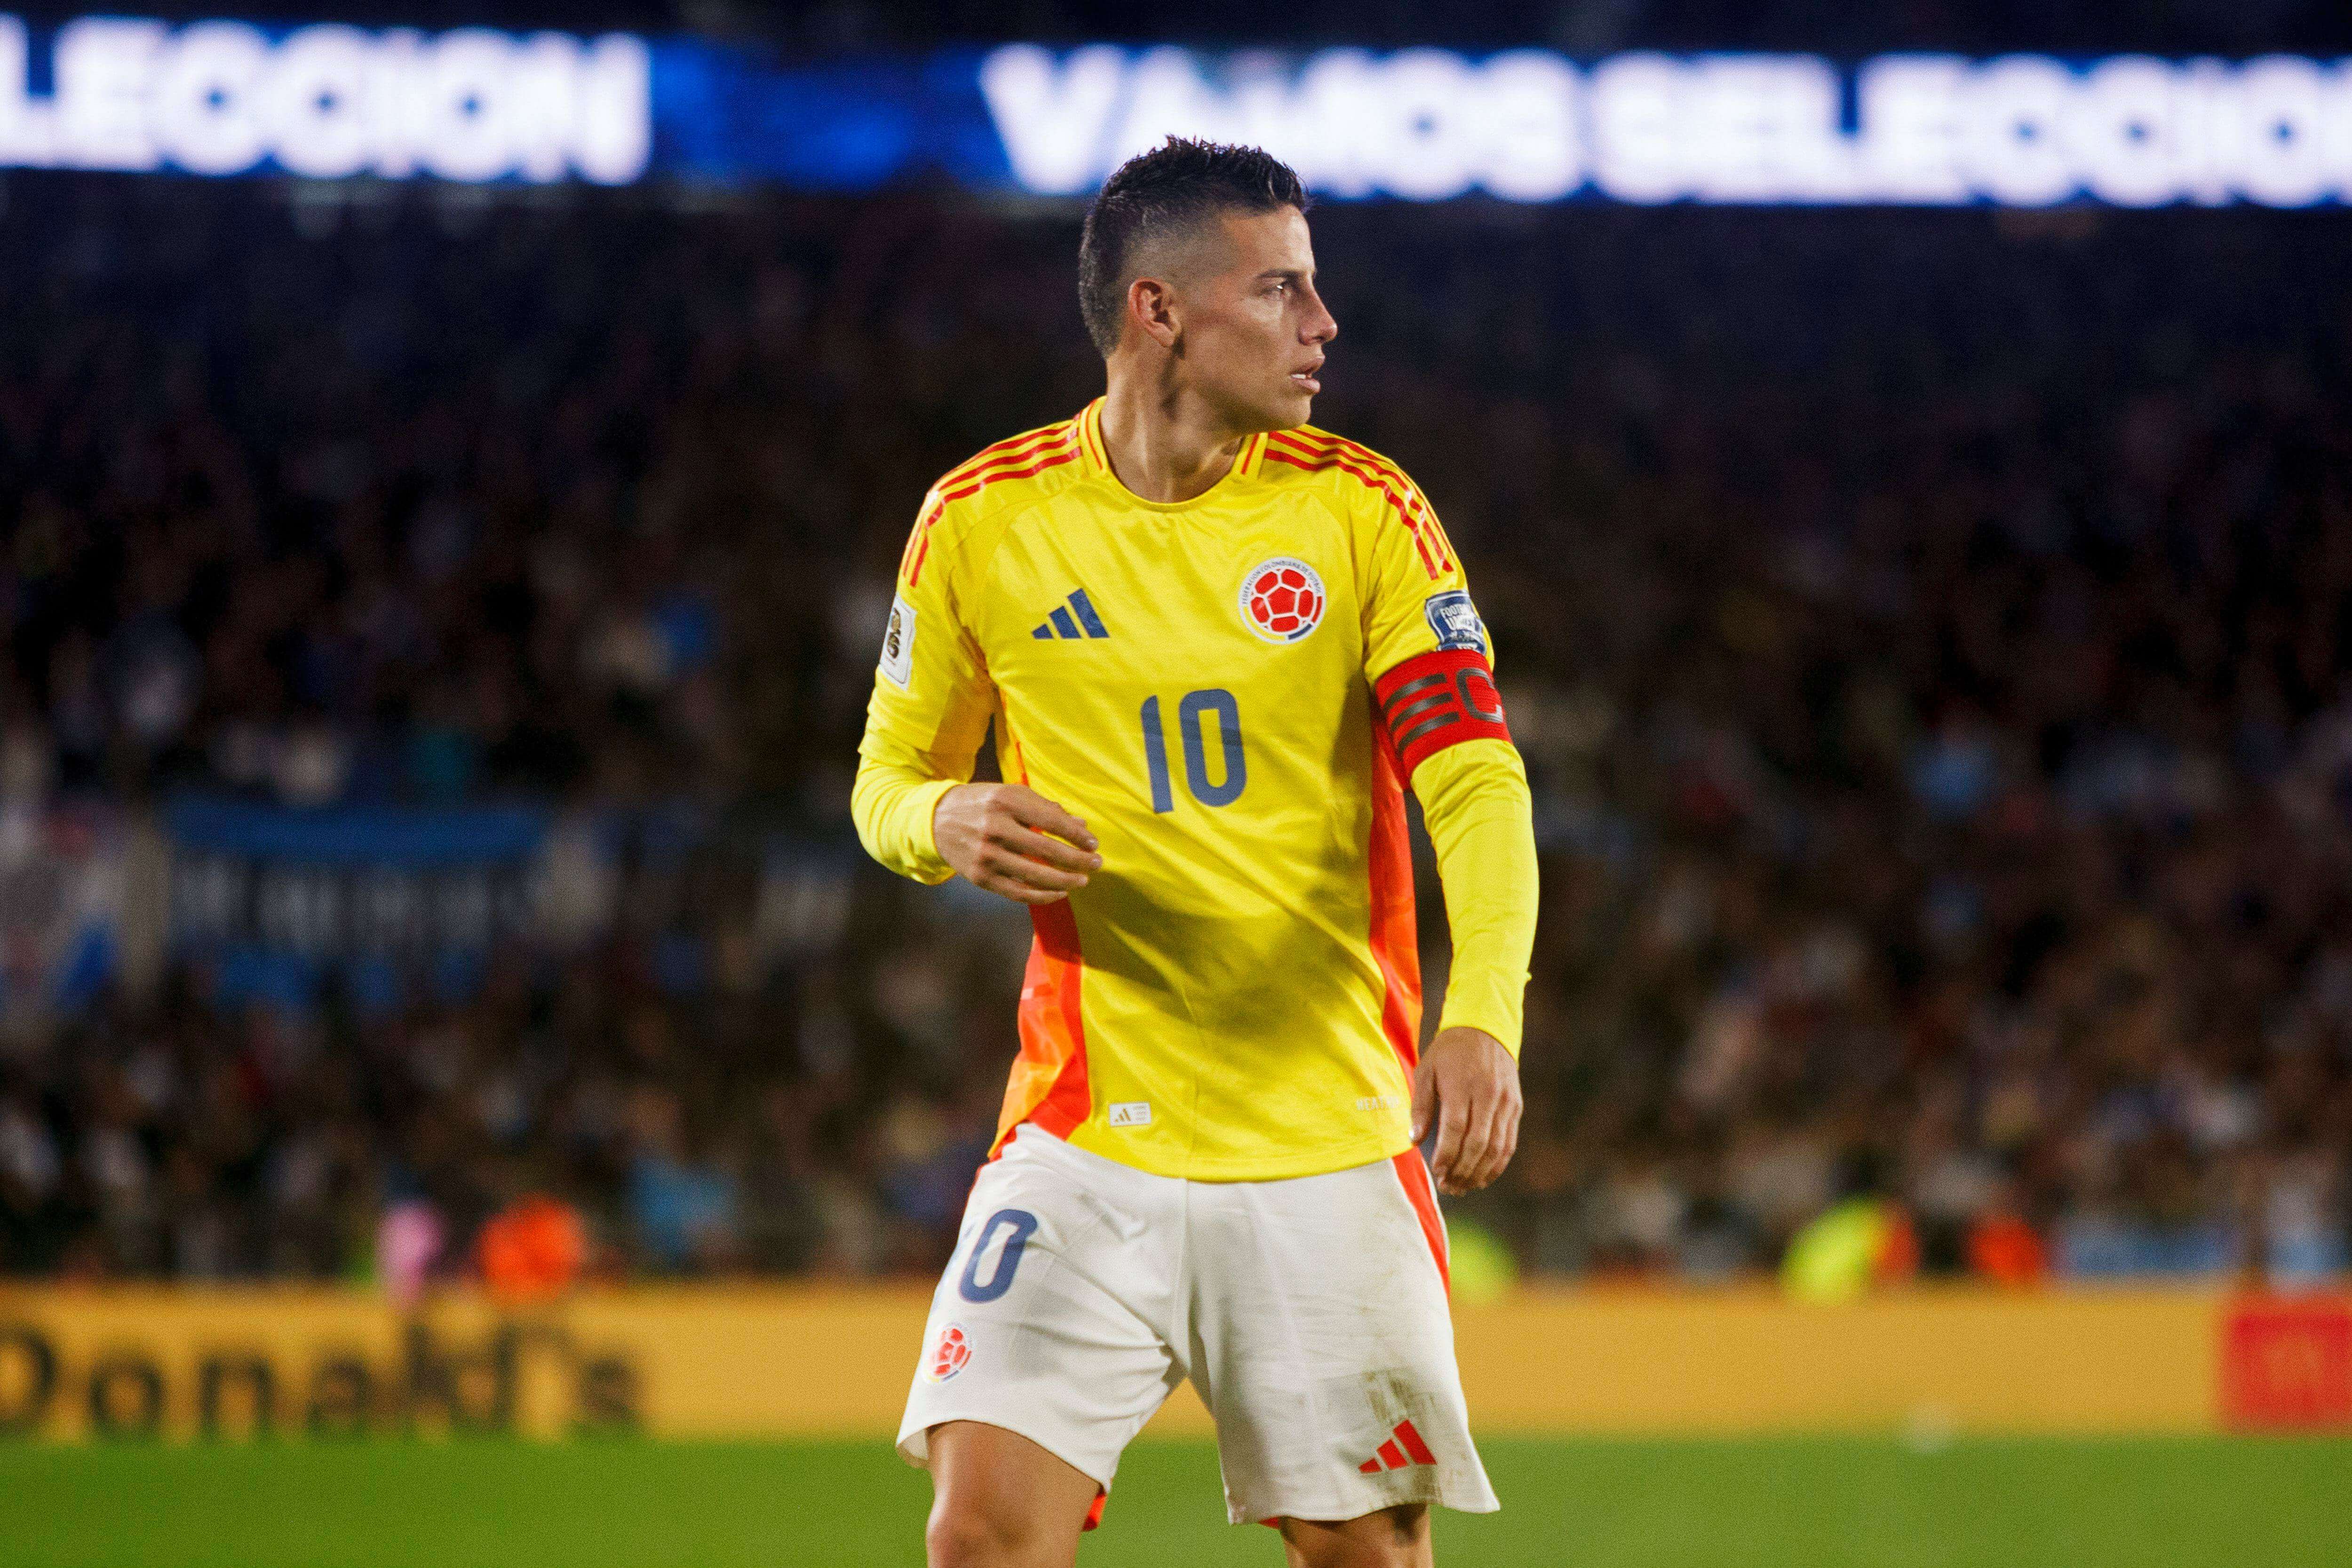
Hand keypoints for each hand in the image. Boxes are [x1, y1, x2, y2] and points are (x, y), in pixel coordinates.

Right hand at [933, 783, 1101, 905]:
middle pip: (1046, 849)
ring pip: (1034, 875)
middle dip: (1077, 860)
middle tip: (1096, 864)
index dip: (1076, 835)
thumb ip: (1045, 809)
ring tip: (1082, 880)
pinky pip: (1018, 892)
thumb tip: (1081, 825)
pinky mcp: (980, 877)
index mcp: (1005, 801)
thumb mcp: (1010, 795)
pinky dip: (1042, 895)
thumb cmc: (983, 804)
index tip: (1093, 844)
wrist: (935, 820)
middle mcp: (995, 828)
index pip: (1051, 820)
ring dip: (1065, 880)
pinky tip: (1059, 892)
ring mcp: (986, 855)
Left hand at [1411, 1027, 1521, 1195]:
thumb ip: (1420, 1106)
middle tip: (1447, 1186)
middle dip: (1462, 1170)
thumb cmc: (1449, 1052)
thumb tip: (1414, 1140)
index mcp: (1461, 1085)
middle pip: (1477, 1143)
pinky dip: (1497, 1164)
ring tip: (1462, 1186)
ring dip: (1479, 1172)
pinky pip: (1509, 1142)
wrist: (1485, 1029)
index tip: (1436, 1171)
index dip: (1447, 1154)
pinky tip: (1483, 1177)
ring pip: (1496, 1147)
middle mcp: (1487, 1095)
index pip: (1456, 1128)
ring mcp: (1505, 1102)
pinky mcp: (1515, 1107)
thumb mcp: (1426, 1071)